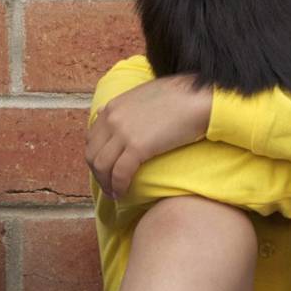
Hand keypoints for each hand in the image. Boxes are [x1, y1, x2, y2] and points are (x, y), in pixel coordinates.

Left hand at [85, 74, 212, 199]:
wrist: (199, 97)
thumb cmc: (180, 96)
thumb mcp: (144, 96)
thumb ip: (127, 108)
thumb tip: (118, 118)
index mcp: (112, 107)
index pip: (92, 138)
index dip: (95, 157)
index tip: (104, 169)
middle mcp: (112, 119)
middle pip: (93, 154)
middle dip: (97, 173)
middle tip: (107, 186)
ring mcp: (123, 133)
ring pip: (102, 166)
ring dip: (105, 183)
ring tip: (114, 194)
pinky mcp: (137, 147)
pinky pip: (119, 173)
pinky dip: (118, 186)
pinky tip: (122, 194)